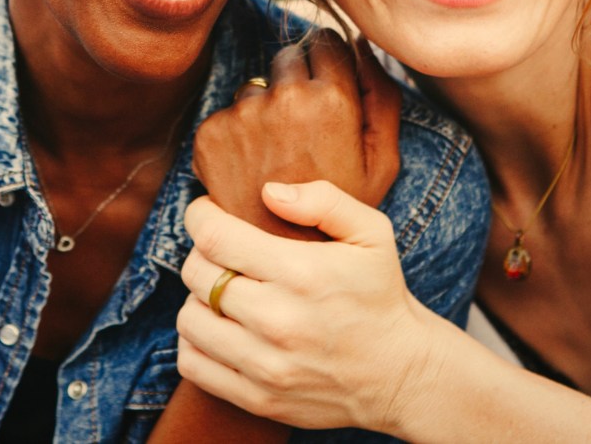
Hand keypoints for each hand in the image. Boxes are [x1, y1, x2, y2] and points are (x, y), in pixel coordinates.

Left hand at [176, 181, 438, 432]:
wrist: (402, 373)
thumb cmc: (380, 294)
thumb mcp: (372, 232)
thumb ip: (323, 200)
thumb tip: (268, 192)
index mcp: (302, 273)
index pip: (216, 238)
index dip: (200, 217)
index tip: (207, 212)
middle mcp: (278, 320)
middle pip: (197, 274)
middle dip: (201, 252)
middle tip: (221, 250)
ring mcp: (265, 365)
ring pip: (189, 319)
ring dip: (198, 297)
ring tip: (222, 291)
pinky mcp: (258, 398)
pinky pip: (193, 364)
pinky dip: (195, 342)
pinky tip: (219, 327)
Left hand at [193, 31, 399, 237]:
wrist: (285, 263)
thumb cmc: (341, 215)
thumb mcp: (382, 162)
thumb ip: (382, 96)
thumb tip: (363, 44)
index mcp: (332, 100)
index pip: (325, 41)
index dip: (329, 63)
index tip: (328, 88)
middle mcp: (284, 100)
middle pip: (288, 57)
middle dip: (296, 83)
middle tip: (303, 132)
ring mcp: (243, 116)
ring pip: (255, 88)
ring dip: (264, 110)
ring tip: (278, 159)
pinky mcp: (210, 135)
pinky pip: (226, 115)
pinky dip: (236, 136)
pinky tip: (252, 171)